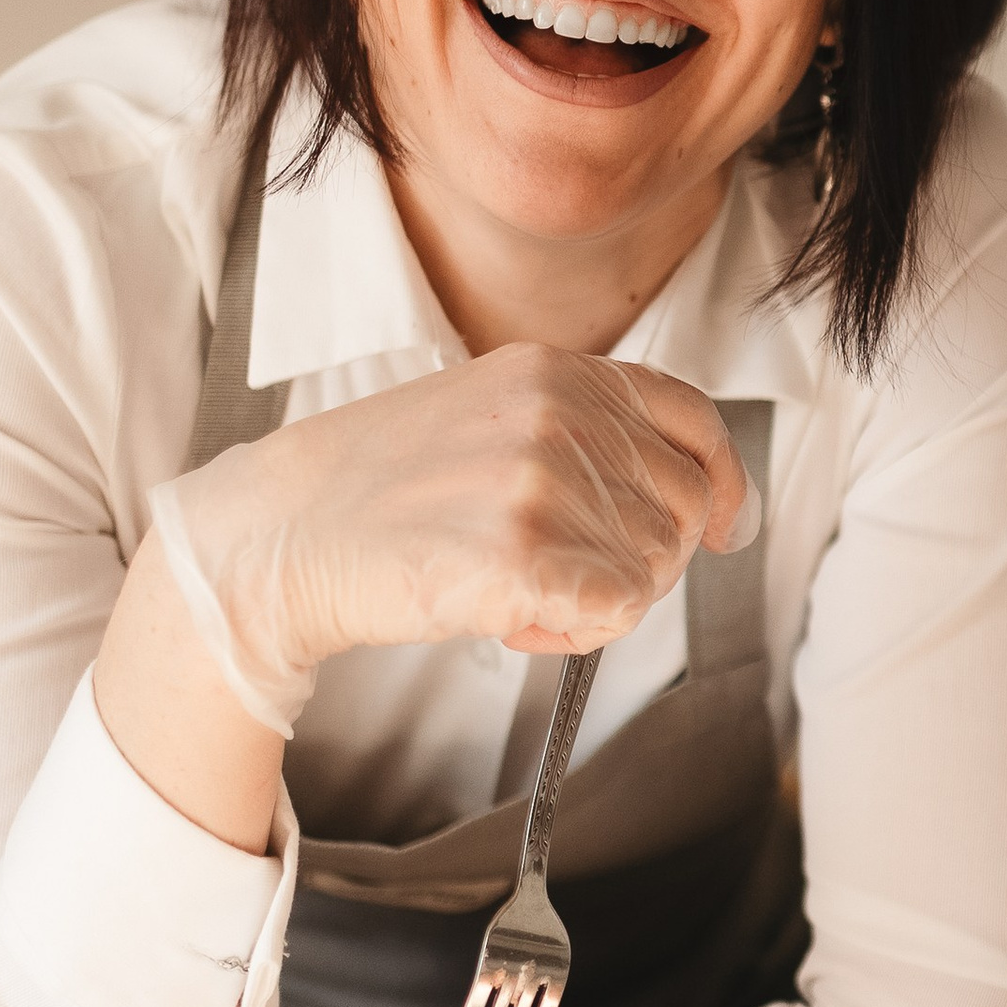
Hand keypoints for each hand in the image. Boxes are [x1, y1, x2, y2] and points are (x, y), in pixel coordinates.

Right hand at [148, 347, 756, 728]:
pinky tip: (508, 619)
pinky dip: (570, 635)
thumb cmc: (383, 488)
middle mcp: (563, 414)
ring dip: (591, 603)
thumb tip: (695, 495)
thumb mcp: (491, 414)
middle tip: (550, 575)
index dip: (721, 482)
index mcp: (560, 371)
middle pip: (679, 515)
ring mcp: (543, 480)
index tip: (724, 526)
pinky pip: (611, 615)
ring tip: (507, 587)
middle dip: (634, 562)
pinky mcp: (523, 554)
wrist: (282, 532)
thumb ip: (583, 432)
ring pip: (648, 574)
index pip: (691, 420)